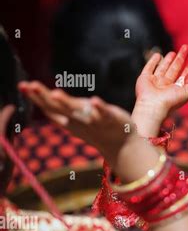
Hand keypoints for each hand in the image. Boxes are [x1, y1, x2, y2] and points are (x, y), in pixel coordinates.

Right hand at [18, 81, 137, 166]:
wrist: (121, 145)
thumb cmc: (96, 128)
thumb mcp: (75, 119)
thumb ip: (60, 108)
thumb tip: (42, 95)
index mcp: (69, 119)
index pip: (50, 107)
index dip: (36, 97)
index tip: (22, 85)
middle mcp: (79, 120)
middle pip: (59, 108)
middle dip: (44, 97)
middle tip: (28, 86)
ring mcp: (95, 120)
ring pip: (79, 111)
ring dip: (67, 103)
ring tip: (55, 93)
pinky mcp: (111, 119)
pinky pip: (105, 113)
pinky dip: (100, 107)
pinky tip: (95, 100)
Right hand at [133, 45, 187, 136]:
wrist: (153, 106)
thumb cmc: (170, 102)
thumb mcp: (187, 93)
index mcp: (176, 89)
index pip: (185, 75)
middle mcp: (166, 85)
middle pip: (175, 68)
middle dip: (181, 58)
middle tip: (186, 47)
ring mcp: (155, 81)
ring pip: (163, 67)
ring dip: (169, 59)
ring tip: (174, 52)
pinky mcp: (145, 78)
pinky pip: (149, 67)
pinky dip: (153, 61)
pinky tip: (158, 55)